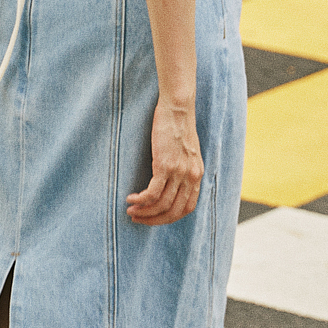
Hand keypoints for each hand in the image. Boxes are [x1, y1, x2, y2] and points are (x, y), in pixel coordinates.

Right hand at [126, 96, 202, 225]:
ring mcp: (179, 172)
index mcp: (197, 174)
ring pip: (162, 205)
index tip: (154, 218)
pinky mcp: (165, 165)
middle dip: (154, 220)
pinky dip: (140, 200)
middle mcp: (191, 176)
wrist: (178, 107)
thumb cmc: (178, 125)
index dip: (169, 218)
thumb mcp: (187, 151)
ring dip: (144, 212)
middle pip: (174, 211)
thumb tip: (170, 182)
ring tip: (131, 211)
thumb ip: (183, 168)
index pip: (187, 208)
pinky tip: (131, 199)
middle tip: (138, 219)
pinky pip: (152, 193)